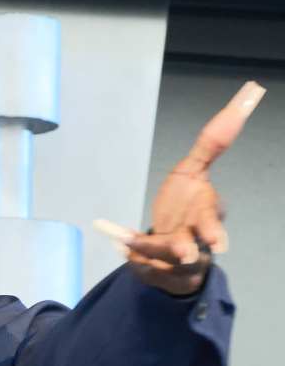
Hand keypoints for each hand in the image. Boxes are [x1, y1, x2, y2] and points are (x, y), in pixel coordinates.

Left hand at [94, 80, 265, 295]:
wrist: (174, 249)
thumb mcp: (194, 170)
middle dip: (186, 251)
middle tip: (185, 255)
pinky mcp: (153, 272)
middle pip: (191, 250)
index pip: (213, 224)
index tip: (220, 243)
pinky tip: (115, 237)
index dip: (216, 233)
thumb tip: (250, 92)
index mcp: (206, 218)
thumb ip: (214, 140)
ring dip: (145, 248)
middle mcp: (193, 243)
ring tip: (126, 241)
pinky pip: (138, 264)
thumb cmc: (186, 205)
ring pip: (159, 259)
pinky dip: (128, 251)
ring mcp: (172, 262)